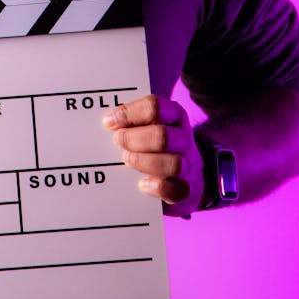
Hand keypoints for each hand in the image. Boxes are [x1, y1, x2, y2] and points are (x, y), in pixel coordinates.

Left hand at [103, 95, 203, 216]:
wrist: (188, 170)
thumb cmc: (158, 142)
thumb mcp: (150, 124)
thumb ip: (132, 120)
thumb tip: (108, 122)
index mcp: (174, 115)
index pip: (155, 107)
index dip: (129, 113)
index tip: (109, 122)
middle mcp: (184, 138)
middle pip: (163, 136)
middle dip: (134, 139)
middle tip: (117, 141)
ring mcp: (189, 164)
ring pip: (173, 164)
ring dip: (144, 162)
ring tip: (127, 160)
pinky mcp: (189, 189)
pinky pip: (177, 190)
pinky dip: (158, 187)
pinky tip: (142, 184)